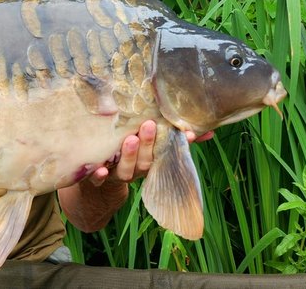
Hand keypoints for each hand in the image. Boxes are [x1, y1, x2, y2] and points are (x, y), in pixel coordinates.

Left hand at [59, 121, 213, 231]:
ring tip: (130, 139)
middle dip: (148, 144)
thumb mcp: (151, 146)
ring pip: (125, 169)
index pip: (165, 154)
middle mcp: (135, 169)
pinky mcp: (96, 178)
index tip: (188, 135)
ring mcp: (115, 173)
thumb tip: (209, 131)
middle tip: (148, 125)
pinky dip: (99, 175)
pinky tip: (100, 169)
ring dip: (129, 155)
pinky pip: (97, 179)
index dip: (177, 146)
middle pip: (145, 161)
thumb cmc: (130, 155)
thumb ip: (176, 138)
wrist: (100, 177)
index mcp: (149, 162)